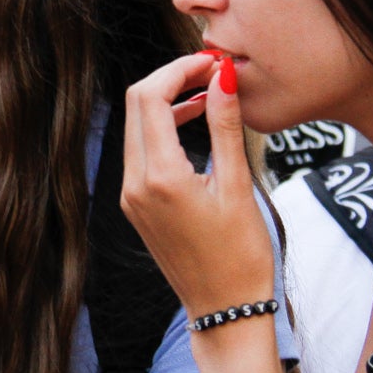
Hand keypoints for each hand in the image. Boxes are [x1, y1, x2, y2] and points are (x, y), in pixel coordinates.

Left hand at [120, 50, 275, 318]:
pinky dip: (163, 129)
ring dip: (167, 102)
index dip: (177, 69)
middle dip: (170, 79)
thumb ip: (226, 126)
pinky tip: (195, 122)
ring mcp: (131, 196)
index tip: (211, 62)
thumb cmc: (241, 255)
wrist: (225, 310)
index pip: (149, 97)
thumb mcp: (238, 186)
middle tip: (210, 71)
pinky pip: (141, 151)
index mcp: (158, 178)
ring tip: (210, 93)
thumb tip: (223, 77)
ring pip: (136, 126)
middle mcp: (134, 185)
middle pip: (136, 105)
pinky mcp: (136, 205)